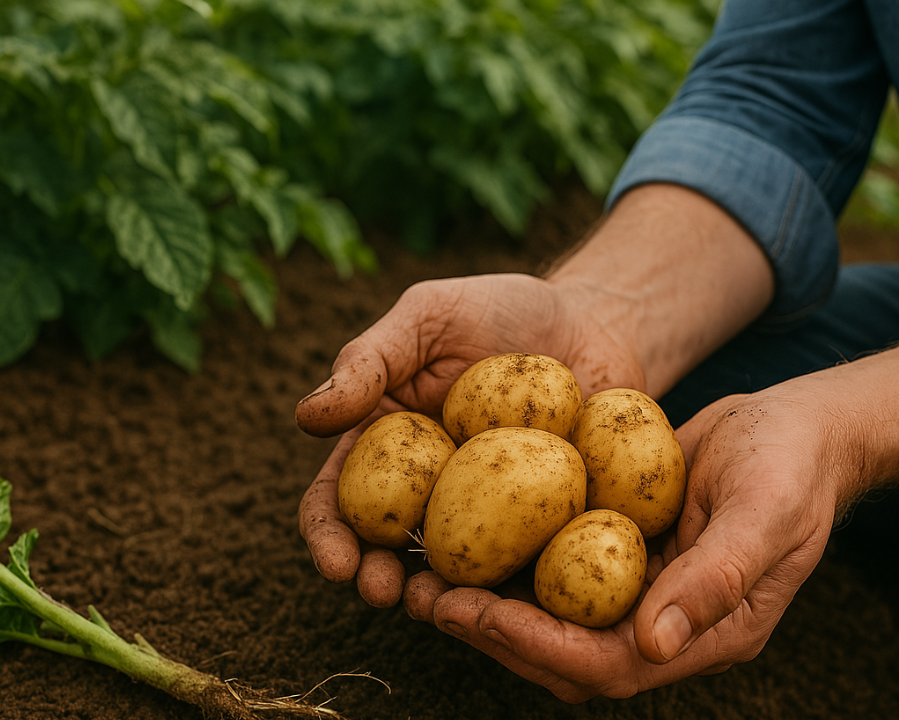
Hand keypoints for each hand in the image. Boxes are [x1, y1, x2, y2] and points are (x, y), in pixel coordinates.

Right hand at [296, 273, 646, 605]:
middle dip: (374, 579)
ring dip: (436, 599)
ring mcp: (485, 516)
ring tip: (440, 606)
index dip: (327, 534)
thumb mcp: (427, 317)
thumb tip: (307, 417)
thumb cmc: (499, 310)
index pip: (337, 499)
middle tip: (384, 592)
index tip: (336, 561)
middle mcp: (425, 490)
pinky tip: (516, 598)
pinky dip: (513, 589)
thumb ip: (369, 360)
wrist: (594, 321)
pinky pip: (524, 565)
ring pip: (449, 573)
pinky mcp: (541, 527)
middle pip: (384, 550)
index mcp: (383, 447)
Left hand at [405, 382, 841, 699]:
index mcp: (701, 634)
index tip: (474, 611)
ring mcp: (634, 589)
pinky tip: (464, 537)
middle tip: (429, 599)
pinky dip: (508, 564)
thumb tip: (655, 644)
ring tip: (427, 578)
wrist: (791, 426)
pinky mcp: (615, 551)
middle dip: (492, 632)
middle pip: (561, 652)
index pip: (604, 664)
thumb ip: (715, 579)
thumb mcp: (764, 513)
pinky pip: (553, 570)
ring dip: (487, 603)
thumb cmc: (790, 466)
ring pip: (548, 617)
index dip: (535, 645)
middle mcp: (659, 622)